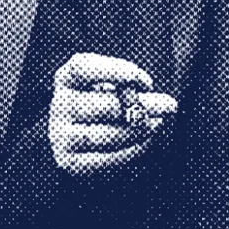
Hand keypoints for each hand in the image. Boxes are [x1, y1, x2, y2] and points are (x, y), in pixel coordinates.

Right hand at [48, 53, 177, 175]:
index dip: (114, 71)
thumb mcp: (112, 86)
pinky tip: (146, 141)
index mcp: (67, 78)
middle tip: (170, 105)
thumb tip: (146, 91)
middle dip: (142, 105)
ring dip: (139, 130)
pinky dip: (131, 150)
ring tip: (158, 123)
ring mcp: (60, 135)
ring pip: (106, 134)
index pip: (83, 67)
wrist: (83, 139)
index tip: (144, 79)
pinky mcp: (68, 161)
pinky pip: (105, 158)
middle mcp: (59, 105)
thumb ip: (127, 84)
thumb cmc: (105, 104)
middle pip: (103, 105)